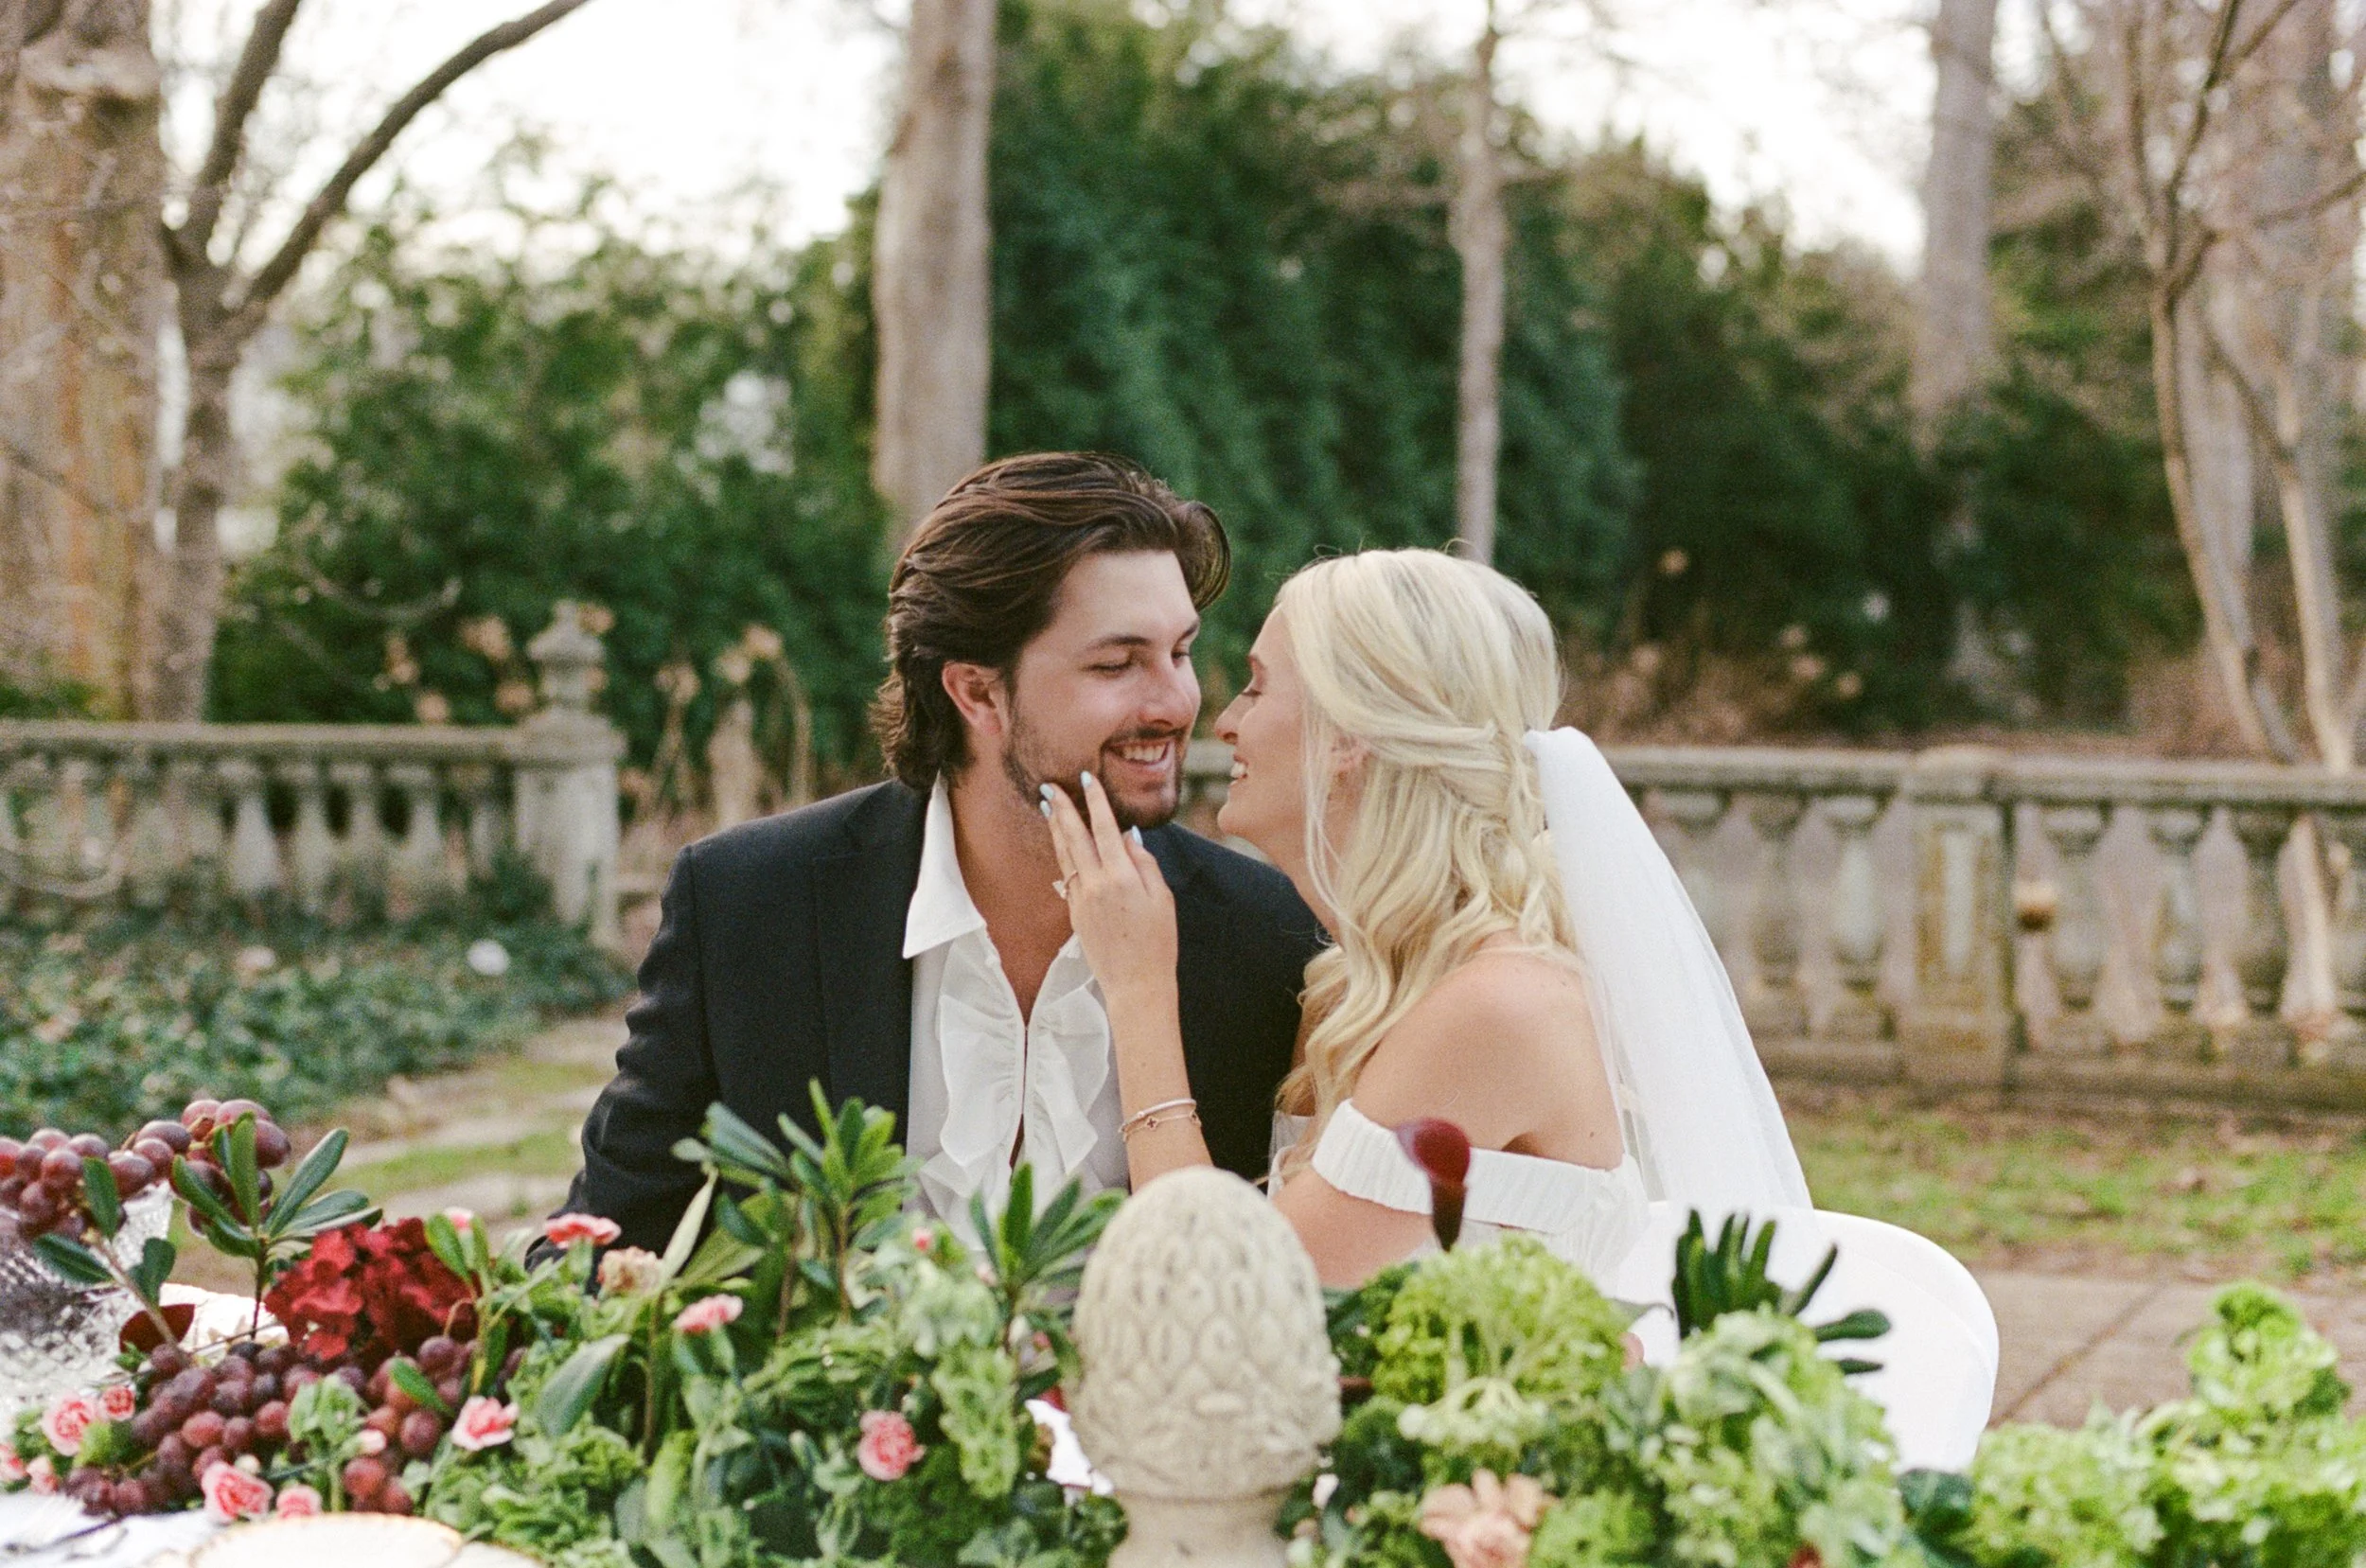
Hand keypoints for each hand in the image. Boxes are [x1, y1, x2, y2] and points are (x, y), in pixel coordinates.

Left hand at [1043, 772, 1177, 1006]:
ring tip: (1048, 807)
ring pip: (1064, 854)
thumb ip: (1145, 864)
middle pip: (1075, 836)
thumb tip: (1129, 837)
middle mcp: (1096, 884)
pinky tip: (1060, 844)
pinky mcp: (1074, 913)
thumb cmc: (1158, 943)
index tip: (1086, 778)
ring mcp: (1081, 899)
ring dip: (1056, 828)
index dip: (1095, 800)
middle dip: (1063, 808)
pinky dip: (1062, 855)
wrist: (1135, 984)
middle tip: (1050, 786)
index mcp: (1122, 877)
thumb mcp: (1163, 899)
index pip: (1106, 827)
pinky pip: (1066, 875)